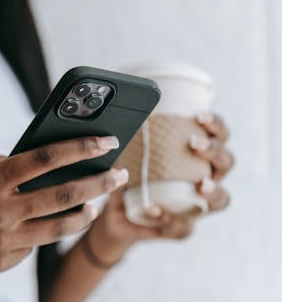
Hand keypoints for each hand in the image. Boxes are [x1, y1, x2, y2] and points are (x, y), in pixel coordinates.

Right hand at [0, 136, 128, 273]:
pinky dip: (43, 230)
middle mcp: (0, 212)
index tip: (106, 141)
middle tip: (118, 174)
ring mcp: (2, 242)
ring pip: (59, 228)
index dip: (79, 148)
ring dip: (84, 213)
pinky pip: (33, 244)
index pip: (45, 159)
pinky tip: (47, 220)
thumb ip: (3, 160)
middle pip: (64, 196)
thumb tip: (41, 162)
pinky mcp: (1, 262)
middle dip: (99, 183)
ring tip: (95, 202)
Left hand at [88, 111, 234, 249]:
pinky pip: (183, 227)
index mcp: (196, 156)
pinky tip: (154, 208)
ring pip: (221, 199)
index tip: (199, 115)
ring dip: (213, 190)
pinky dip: (170, 219)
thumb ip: (127, 140)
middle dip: (215, 151)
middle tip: (194, 143)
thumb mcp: (127, 155)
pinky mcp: (180, 228)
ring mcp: (197, 205)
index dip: (215, 125)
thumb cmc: (129, 176)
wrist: (116, 214)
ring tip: (200, 184)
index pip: (217, 136)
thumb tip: (118, 121)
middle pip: (226, 162)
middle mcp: (205, 178)